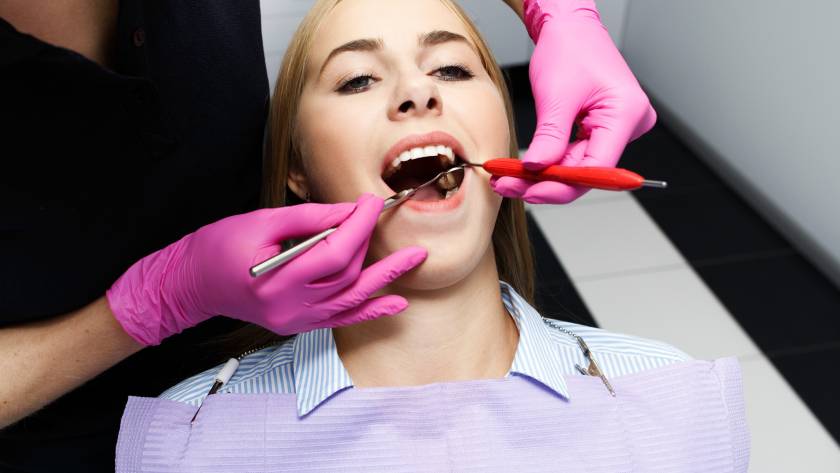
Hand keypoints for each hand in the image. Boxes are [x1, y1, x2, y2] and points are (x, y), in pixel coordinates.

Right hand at [106, 194, 426, 344]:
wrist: (191, 284)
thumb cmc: (218, 247)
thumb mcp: (261, 222)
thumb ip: (308, 219)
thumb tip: (349, 211)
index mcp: (276, 280)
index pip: (334, 253)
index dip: (358, 226)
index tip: (371, 202)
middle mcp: (289, 307)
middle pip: (345, 273)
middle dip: (365, 241)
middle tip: (377, 214)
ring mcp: (295, 321)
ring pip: (351, 297)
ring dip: (384, 277)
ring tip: (415, 259)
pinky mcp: (299, 325)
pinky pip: (342, 319)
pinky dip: (370, 310)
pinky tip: (396, 302)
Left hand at [493, 0, 656, 203]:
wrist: (571, 28)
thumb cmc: (570, 48)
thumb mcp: (556, 95)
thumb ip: (549, 136)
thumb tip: (537, 170)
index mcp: (626, 113)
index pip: (598, 167)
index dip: (563, 186)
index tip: (531, 192)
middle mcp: (630, 124)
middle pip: (588, 171)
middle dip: (547, 182)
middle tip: (510, 185)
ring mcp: (618, 128)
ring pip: (579, 165)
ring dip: (544, 175)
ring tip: (509, 178)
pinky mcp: (603, 129)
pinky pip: (577, 154)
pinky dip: (551, 162)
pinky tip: (526, 169)